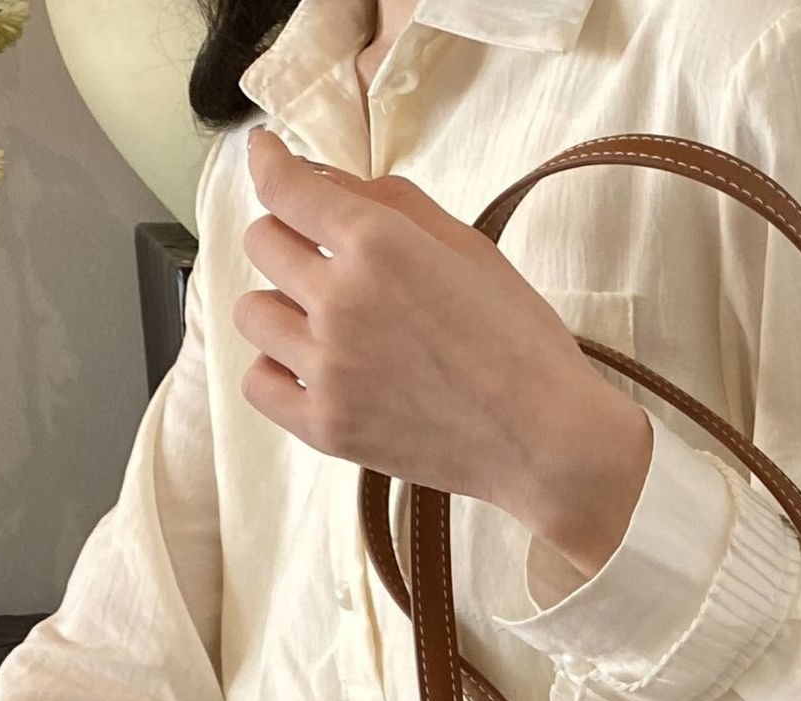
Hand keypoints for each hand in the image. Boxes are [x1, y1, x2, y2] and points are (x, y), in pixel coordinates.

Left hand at [235, 128, 651, 575]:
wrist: (547, 442)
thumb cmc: (524, 345)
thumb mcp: (471, 249)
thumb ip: (395, 204)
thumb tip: (332, 183)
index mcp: (379, 245)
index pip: (284, 186)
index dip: (270, 163)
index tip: (269, 157)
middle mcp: (341, 301)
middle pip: (263, 244)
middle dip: (289, 239)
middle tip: (323, 258)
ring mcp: (328, 368)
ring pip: (253, 313)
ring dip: (282, 307)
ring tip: (325, 324)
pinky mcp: (326, 426)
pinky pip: (258, 384)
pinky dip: (276, 371)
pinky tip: (311, 369)